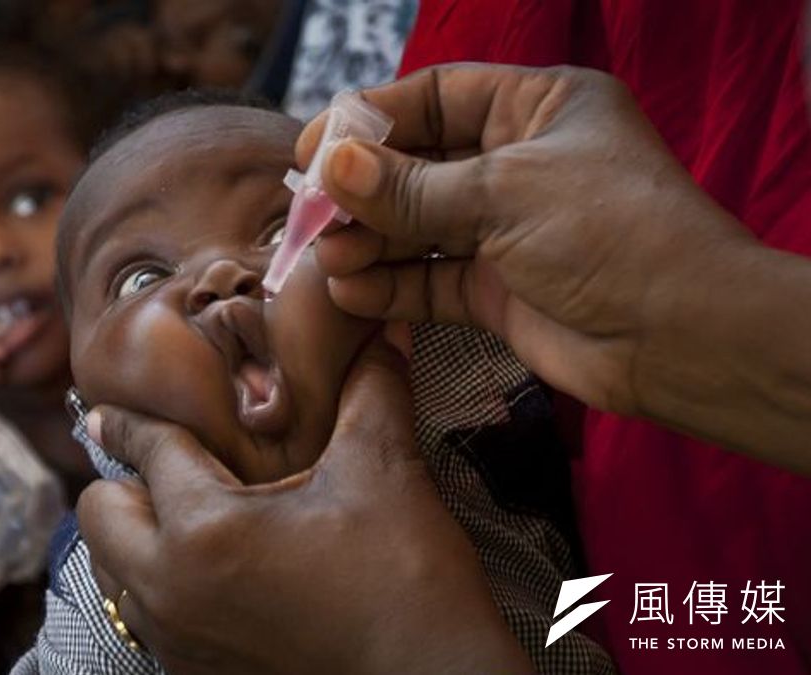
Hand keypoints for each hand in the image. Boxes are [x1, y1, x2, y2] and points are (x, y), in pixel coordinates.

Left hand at [77, 340, 531, 673]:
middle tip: (172, 469)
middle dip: (123, 483)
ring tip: (188, 517)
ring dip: (136, 537)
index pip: (146, 450)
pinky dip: (159, 585)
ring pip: (112, 572)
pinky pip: (144, 616)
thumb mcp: (384, 471)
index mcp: (204, 529)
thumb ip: (371, 389)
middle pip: (97, 515)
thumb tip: (381, 328)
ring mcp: (178, 640)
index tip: (108, 410)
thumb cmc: (406, 580)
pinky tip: (212, 571)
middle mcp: (171, 590)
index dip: (132, 420)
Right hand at [302, 64, 754, 417]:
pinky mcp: (499, 290)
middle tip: (311, 216)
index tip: (315, 147)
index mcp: (538, 108)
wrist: (681, 338)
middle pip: (418, 165)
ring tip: (328, 260)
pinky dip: (391, 286)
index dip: (372, 118)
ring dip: (370, 242)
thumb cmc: (612, 236)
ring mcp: (509, 230)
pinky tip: (352, 293)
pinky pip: (431, 281)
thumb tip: (333, 166)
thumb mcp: (503, 194)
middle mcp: (520, 163)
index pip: (437, 97)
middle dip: (363, 191)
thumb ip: (411, 187)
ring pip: (419, 227)